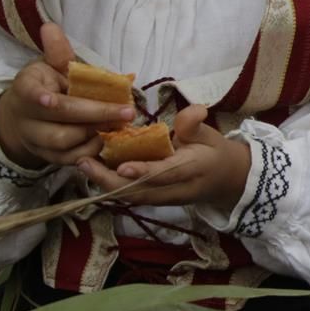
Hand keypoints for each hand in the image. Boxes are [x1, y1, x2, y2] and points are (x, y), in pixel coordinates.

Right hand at [0, 24, 135, 169]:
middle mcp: (28, 117)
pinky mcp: (48, 157)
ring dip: (94, 134)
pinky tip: (109, 140)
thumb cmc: (47, 86)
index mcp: (27, 88)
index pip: (32, 93)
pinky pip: (70, 159)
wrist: (26, 118)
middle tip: (126, 112)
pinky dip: (91, 151)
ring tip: (119, 125)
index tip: (50, 99)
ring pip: (64, 143)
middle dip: (94, 116)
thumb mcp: (49, 66)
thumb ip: (57, 52)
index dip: (40, 98)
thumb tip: (50, 27)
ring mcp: (36, 140)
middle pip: (58, 121)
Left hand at [77, 105, 250, 211]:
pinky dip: (111, 185)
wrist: (226, 181)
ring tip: (83, 165)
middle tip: (84, 163)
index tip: (122, 167)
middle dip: (110, 181)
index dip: (145, 172)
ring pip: (132, 197)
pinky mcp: (155, 201)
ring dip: (105, 184)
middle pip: (141, 192)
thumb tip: (193, 109)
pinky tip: (93, 170)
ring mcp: (165, 199)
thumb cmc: (214, 153)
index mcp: (194, 169)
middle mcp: (176, 189)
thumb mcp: (211, 134)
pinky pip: (131, 196)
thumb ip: (196, 124)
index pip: (167, 173)